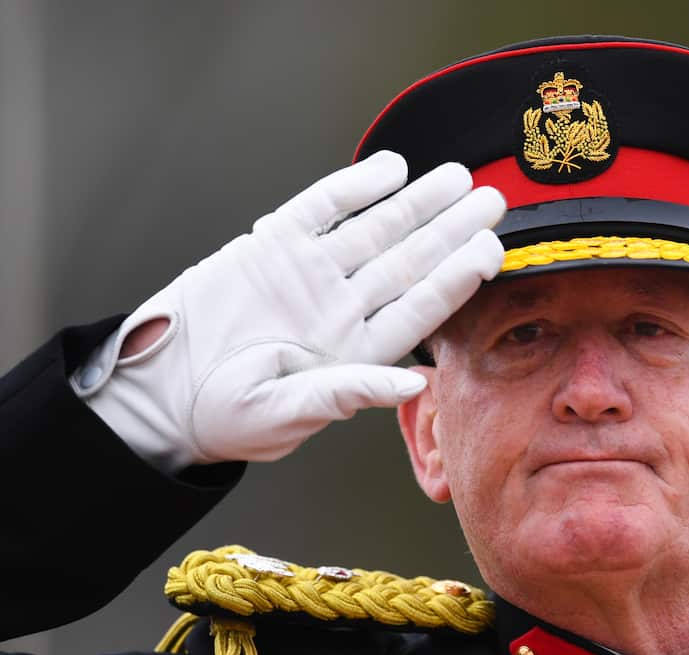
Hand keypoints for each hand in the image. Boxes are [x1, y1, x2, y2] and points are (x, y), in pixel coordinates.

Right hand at [76, 151, 504, 471]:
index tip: (492, 252)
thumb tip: (415, 386)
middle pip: (409, 260)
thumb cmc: (226, 416)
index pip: (420, 307)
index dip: (456, 278)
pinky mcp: (273, 245)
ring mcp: (311, 272)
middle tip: (493, 200)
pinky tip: (390, 169)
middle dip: (451, 230)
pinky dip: (354, 187)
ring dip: (416, 202)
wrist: (160, 387)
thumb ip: (348, 394)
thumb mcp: (285, 414)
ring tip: (456, 177)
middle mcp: (343, 305)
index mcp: (357, 349)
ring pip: (375, 228)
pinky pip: (321, 208)